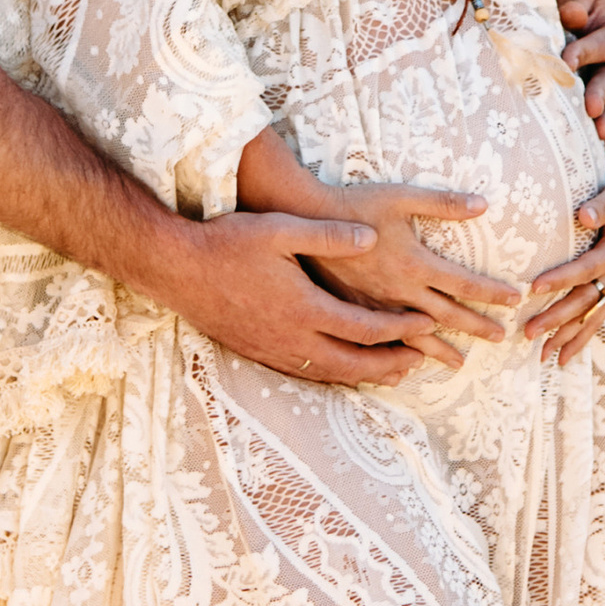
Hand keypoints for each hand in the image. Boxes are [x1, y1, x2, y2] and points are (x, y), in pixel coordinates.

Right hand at [174, 208, 445, 386]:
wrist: (177, 270)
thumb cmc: (228, 243)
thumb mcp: (281, 229)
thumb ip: (329, 235)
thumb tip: (372, 237)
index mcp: (306, 309)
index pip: (366, 328)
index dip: (401, 328)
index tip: (427, 322)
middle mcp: (293, 339)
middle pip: (355, 363)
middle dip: (392, 362)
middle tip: (422, 359)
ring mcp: (274, 351)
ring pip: (332, 375)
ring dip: (367, 374)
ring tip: (393, 371)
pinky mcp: (258, 353)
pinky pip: (307, 374)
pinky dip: (335, 376)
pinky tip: (342, 369)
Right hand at [304, 184, 521, 367]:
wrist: (304, 219)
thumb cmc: (354, 204)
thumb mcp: (401, 197)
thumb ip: (443, 203)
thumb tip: (483, 204)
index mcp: (414, 264)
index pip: (464, 284)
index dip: (492, 292)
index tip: (515, 299)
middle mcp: (399, 292)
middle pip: (447, 317)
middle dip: (477, 326)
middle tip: (501, 337)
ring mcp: (375, 306)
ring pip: (416, 339)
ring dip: (441, 351)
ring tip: (460, 364)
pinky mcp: (353, 311)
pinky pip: (383, 344)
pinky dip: (400, 358)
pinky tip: (403, 368)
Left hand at [520, 164, 604, 364]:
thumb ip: (604, 205)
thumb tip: (583, 215)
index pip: (586, 268)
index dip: (561, 278)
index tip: (534, 287)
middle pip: (585, 301)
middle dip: (557, 319)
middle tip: (528, 332)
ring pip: (591, 317)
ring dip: (567, 337)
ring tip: (542, 357)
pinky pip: (596, 318)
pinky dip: (580, 337)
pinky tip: (563, 355)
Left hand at [553, 0, 604, 154]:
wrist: (572, 15)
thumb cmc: (572, 0)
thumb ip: (574, 0)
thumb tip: (572, 14)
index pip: (604, 43)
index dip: (586, 51)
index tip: (565, 62)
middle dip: (602, 94)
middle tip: (590, 108)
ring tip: (598, 133)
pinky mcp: (604, 102)